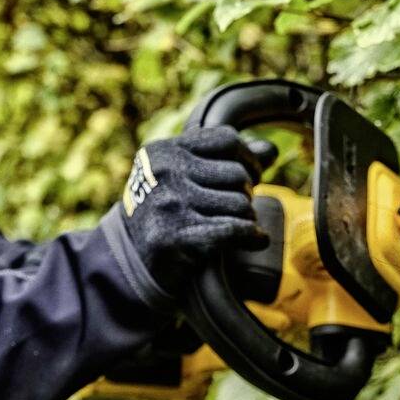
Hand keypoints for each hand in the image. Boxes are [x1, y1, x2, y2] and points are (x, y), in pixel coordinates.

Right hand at [117, 125, 277, 290]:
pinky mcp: (177, 237)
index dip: (249, 158)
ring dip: (247, 218)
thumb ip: (223, 159)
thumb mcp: (181, 175)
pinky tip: (255, 240)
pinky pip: (235, 230)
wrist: (129, 259)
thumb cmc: (165, 211)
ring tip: (237, 225)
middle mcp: (165, 172)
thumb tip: (269, 151)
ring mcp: (170, 204)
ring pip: (240, 204)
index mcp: (164, 150)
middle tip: (237, 207)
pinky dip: (252, 236)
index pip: (227, 139)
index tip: (252, 175)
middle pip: (238, 174)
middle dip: (245, 193)